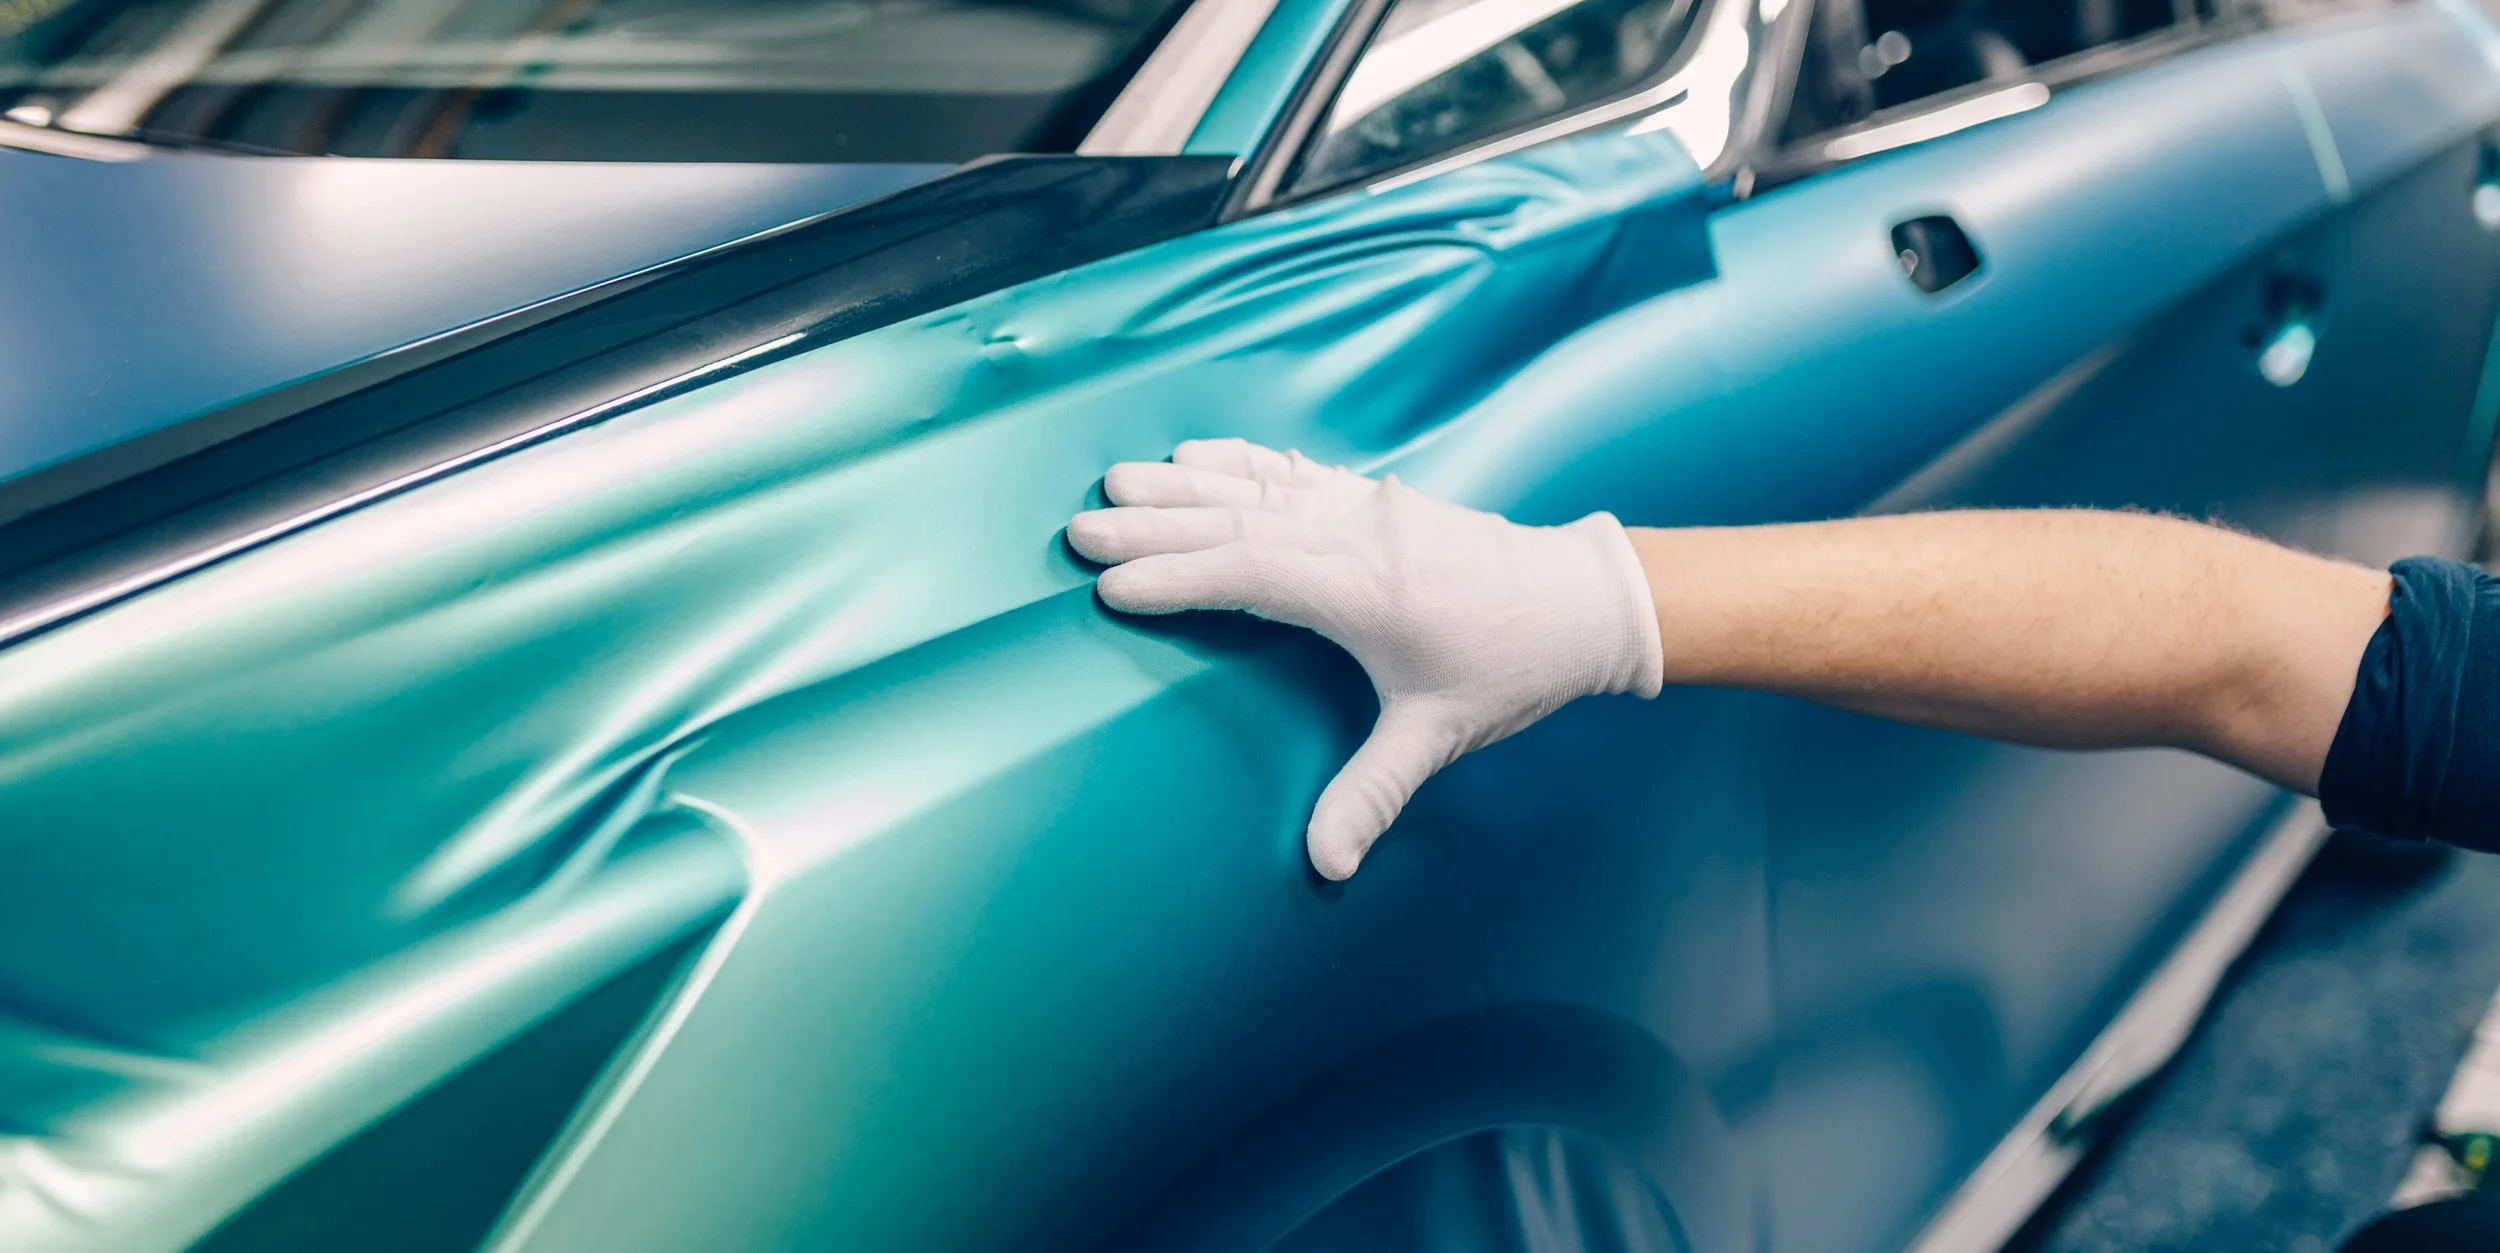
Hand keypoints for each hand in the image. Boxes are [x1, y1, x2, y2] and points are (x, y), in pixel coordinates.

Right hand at [1067, 439, 1661, 879]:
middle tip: (1081, 528)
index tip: (1113, 584)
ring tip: (1115, 481)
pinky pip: (1292, 469)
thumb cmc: (1512, 667)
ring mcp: (1367, 508)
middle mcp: (1358, 535)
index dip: (1177, 577)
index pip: (1249, 574)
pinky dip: (1238, 460)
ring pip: (1258, 487)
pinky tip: (1196, 453)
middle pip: (1238, 522)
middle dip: (1155, 526)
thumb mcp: (1440, 735)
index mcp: (1363, 589)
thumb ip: (1375, 793)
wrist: (1581, 603)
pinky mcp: (1377, 499)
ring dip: (1183, 485)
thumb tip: (1327, 865)